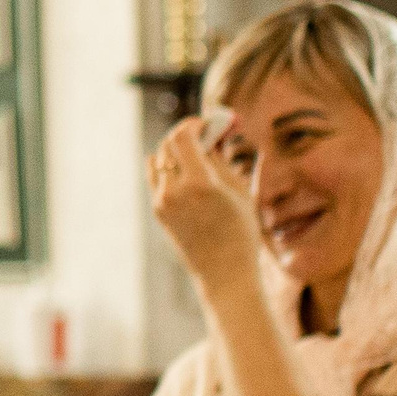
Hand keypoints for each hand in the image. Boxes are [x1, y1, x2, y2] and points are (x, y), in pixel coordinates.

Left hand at [146, 117, 258, 292]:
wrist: (224, 272)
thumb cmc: (241, 231)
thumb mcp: (238, 190)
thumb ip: (220, 159)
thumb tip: (211, 133)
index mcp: (199, 183)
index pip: (183, 136)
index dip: (194, 124)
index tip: (206, 123)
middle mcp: (174, 191)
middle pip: (168, 144)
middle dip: (185, 135)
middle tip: (203, 133)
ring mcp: (161, 202)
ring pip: (159, 159)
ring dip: (175, 150)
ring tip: (196, 153)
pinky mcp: (157, 211)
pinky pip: (155, 177)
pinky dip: (166, 166)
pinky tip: (181, 166)